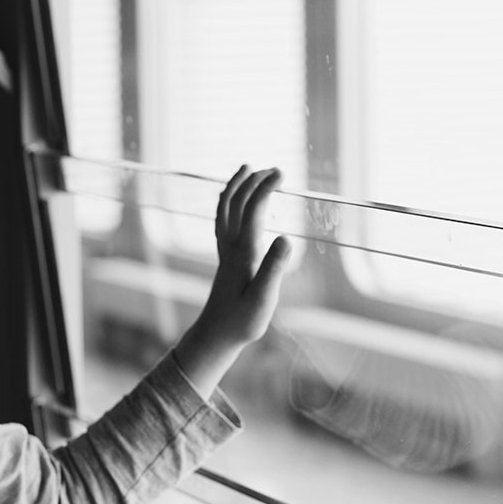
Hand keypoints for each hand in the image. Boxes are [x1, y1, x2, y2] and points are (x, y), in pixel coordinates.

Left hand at [173, 165, 290, 395]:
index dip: (265, 188)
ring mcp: (225, 251)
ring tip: (247, 169)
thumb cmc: (242, 321)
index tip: (282, 173)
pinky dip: (227, 203)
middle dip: (254, 181)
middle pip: (237, 203)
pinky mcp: (224, 258)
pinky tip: (234, 201)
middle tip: (276, 169)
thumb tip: (286, 238)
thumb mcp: (264, 298)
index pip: (252, 210)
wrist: (216, 334)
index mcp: (243, 252)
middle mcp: (230, 246)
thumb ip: (274, 268)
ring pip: (225, 209)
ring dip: (236, 186)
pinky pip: (222, 221)